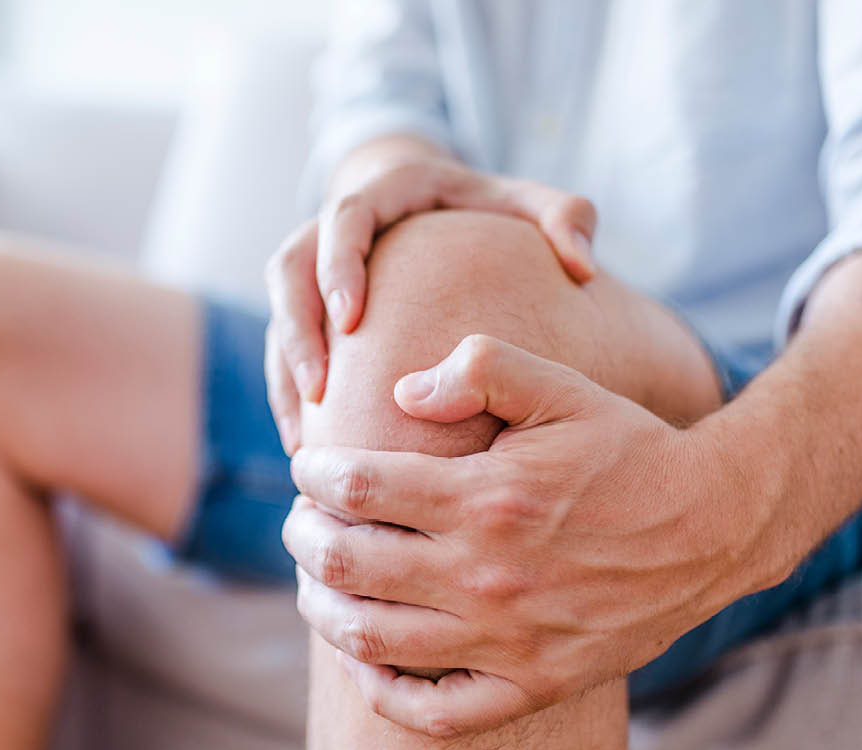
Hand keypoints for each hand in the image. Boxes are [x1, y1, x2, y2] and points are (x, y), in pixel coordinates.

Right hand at [264, 158, 599, 454]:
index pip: (344, 218)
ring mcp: (314, 268)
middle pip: (289, 269)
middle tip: (320, 387)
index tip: (352, 319)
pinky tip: (307, 444)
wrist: (432, 202)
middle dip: (298, 330)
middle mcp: (333, 226)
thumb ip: (564, 218)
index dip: (339, 267)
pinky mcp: (306, 306)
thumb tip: (582, 265)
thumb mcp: (525, 202)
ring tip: (304, 435)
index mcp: (382, 193)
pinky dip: (289, 394)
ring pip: (279, 316)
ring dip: (285, 373)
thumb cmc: (485, 208)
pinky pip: (283, 349)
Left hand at [283, 335, 768, 735]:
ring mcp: (509, 639)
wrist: (713, 526)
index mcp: (487, 498)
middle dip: (302, 536)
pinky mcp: (535, 683)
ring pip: (373, 638)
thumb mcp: (562, 388)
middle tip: (299, 520)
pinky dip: (384, 693)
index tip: (308, 465)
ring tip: (313, 581)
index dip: (315, 473)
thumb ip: (479, 369)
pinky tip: (365, 662)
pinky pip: (436, 711)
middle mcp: (488, 575)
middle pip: (348, 563)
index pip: (358, 488)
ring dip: (322, 607)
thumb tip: (401, 393)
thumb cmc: (629, 450)